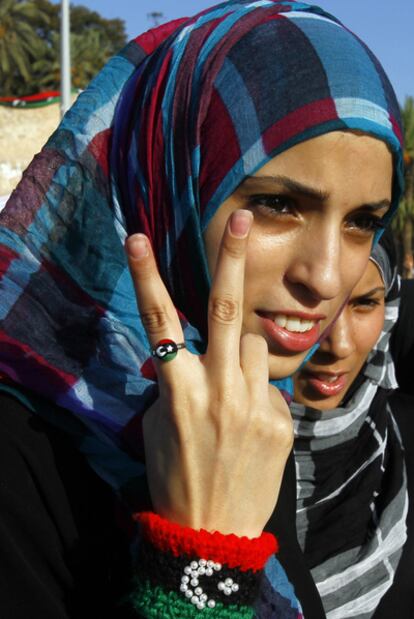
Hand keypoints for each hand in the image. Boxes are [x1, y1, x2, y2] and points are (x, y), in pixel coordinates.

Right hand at [125, 210, 292, 537]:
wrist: (212, 532)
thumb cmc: (175, 475)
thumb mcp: (159, 425)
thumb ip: (174, 383)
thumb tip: (182, 356)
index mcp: (178, 389)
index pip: (159, 321)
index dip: (146, 276)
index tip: (137, 239)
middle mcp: (217, 389)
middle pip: (225, 310)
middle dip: (232, 259)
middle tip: (243, 218)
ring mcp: (253, 404)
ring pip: (254, 346)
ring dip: (241, 354)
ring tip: (231, 391)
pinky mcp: (279, 421)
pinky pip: (270, 386)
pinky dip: (258, 394)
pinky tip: (250, 426)